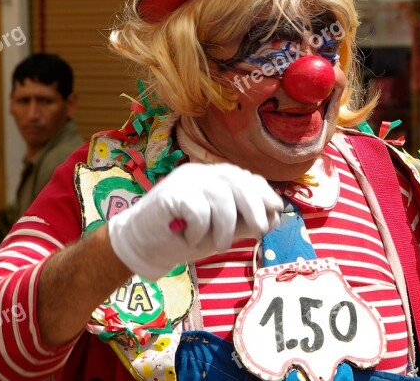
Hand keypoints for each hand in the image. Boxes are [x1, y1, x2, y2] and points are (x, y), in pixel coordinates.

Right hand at [108, 162, 283, 280]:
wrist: (143, 246)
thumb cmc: (184, 237)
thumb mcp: (221, 231)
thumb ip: (244, 223)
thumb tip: (275, 219)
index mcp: (213, 178)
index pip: (244, 177)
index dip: (263, 192)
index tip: (276, 210)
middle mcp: (200, 173)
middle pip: (236, 180)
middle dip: (254, 206)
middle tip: (261, 229)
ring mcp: (184, 180)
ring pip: (220, 197)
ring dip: (224, 227)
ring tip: (218, 246)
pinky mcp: (170, 194)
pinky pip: (198, 211)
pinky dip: (199, 230)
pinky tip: (189, 238)